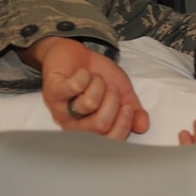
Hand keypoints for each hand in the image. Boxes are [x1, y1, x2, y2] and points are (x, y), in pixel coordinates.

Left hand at [26, 35, 149, 139]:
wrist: (79, 54)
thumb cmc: (100, 78)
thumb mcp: (123, 94)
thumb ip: (134, 111)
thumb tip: (143, 126)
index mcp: (92, 131)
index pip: (110, 141)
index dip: (124, 124)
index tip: (128, 107)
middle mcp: (74, 126)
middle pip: (100, 124)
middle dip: (113, 100)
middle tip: (110, 88)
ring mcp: (60, 110)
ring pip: (88, 104)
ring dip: (98, 84)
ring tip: (93, 78)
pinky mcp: (51, 92)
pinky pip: (74, 87)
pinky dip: (85, 75)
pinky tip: (81, 73)